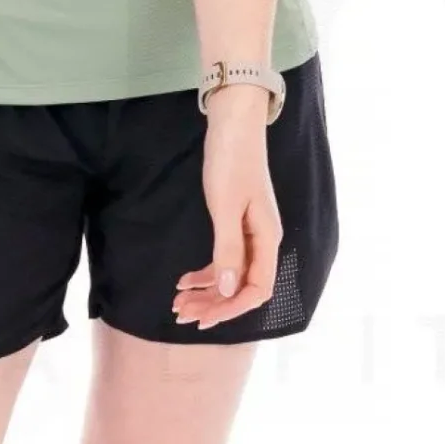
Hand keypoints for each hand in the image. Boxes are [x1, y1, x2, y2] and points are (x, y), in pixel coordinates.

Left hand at [172, 93, 283, 328]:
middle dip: (212, 304)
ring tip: (177, 302)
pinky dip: (205, 273)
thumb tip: (230, 290)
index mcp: (267, 239)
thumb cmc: (231, 161)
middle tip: (180, 314)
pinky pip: (224, 259)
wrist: (232, 124)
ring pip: (231, 276)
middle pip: (242, 288)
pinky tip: (183, 280)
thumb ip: (228, 250)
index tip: (203, 319)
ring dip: (206, 292)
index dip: (231, 309)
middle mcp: (262, 241)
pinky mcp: (236, 223)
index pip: (257, 290)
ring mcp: (249, 233)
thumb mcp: (226, 207)